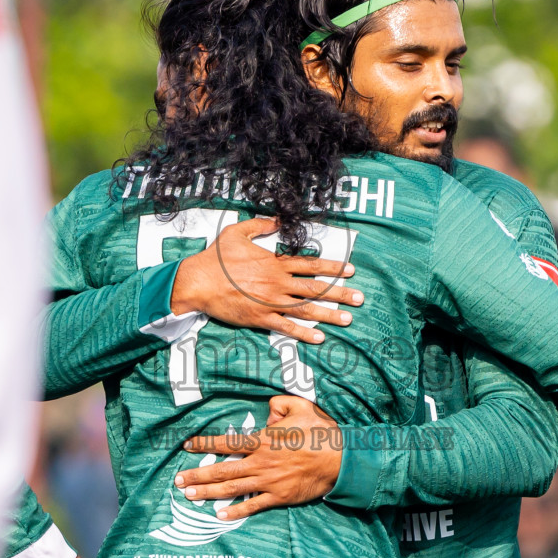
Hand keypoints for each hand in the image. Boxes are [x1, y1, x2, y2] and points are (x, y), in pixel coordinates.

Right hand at [170, 217, 362, 343]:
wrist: (198, 281)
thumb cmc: (215, 258)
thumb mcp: (237, 233)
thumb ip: (260, 225)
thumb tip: (277, 219)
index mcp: (275, 263)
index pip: (311, 265)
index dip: (333, 268)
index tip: (350, 271)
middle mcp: (278, 283)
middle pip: (316, 288)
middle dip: (341, 293)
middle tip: (360, 298)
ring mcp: (270, 302)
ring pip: (306, 310)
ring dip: (329, 315)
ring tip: (347, 319)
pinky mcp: (260, 318)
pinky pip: (286, 328)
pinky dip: (304, 333)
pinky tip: (319, 338)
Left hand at [176, 395, 341, 519]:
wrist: (340, 460)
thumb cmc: (321, 432)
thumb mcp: (301, 407)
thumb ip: (280, 404)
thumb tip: (267, 409)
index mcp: (264, 440)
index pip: (227, 441)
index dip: (205, 443)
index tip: (186, 446)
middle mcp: (261, 462)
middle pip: (222, 468)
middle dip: (198, 474)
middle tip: (178, 480)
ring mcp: (269, 481)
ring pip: (232, 488)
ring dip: (208, 492)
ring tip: (189, 496)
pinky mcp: (279, 497)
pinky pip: (253, 506)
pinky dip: (235, 511)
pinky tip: (219, 515)